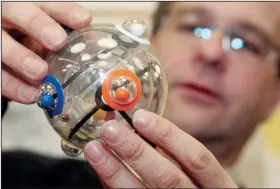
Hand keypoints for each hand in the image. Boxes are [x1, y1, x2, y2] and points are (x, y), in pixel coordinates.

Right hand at [2, 2, 91, 103]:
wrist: (6, 40)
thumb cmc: (27, 33)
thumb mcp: (45, 24)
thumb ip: (62, 25)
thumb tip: (91, 34)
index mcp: (24, 4)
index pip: (45, 2)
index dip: (64, 11)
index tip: (83, 20)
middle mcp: (6, 16)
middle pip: (16, 11)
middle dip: (38, 24)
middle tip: (58, 41)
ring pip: (1, 44)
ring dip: (21, 58)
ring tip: (40, 72)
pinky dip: (13, 86)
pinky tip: (30, 94)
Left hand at [84, 109, 237, 187]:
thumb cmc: (196, 186)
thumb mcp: (196, 170)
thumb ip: (173, 151)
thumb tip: (141, 124)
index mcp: (215, 182)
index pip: (195, 156)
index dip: (168, 135)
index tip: (140, 117)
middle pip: (167, 177)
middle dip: (136, 151)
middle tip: (111, 130)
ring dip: (115, 170)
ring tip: (96, 149)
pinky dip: (114, 183)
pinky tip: (103, 169)